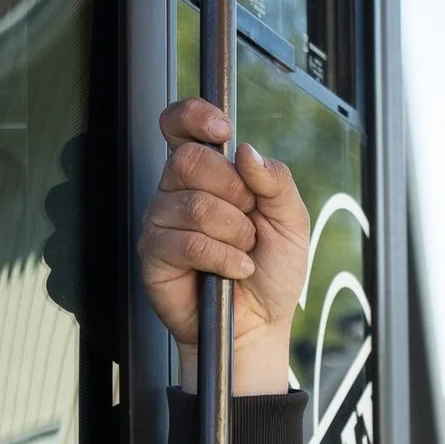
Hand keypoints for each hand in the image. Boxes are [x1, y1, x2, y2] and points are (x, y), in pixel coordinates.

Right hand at [138, 97, 310, 394]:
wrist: (258, 327)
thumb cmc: (271, 274)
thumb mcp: (291, 222)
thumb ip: (276, 183)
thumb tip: (247, 151)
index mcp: (207, 173)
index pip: (180, 125)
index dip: (194, 116)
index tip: (223, 131)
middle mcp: (177, 191)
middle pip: (188, 160)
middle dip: (232, 192)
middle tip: (250, 221)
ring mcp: (161, 222)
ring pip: (193, 205)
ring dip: (234, 232)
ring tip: (244, 253)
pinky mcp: (153, 256)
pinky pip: (187, 242)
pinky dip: (223, 257)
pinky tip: (234, 270)